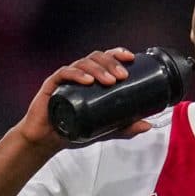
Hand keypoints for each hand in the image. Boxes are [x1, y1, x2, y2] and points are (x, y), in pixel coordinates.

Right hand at [14, 48, 152, 152]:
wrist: (47, 141)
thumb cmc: (72, 130)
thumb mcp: (104, 130)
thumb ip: (124, 127)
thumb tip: (147, 125)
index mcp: (91, 79)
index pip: (105, 59)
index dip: (117, 54)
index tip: (131, 58)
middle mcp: (78, 75)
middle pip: (96, 58)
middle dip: (111, 63)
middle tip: (123, 76)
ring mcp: (65, 79)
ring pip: (82, 64)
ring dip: (98, 69)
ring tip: (110, 80)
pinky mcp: (52, 86)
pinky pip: (64, 74)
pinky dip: (77, 75)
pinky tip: (88, 80)